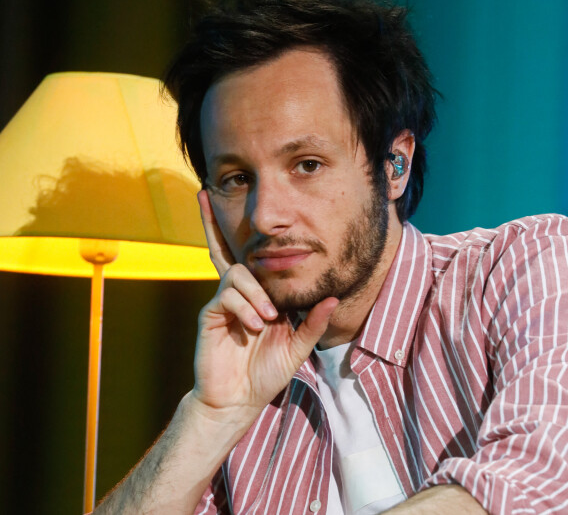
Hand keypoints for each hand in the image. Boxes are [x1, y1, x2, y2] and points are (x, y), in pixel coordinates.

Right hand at [192, 191, 337, 417]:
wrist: (239, 400)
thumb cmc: (266, 372)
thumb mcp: (296, 347)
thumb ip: (312, 323)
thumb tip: (333, 299)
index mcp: (259, 295)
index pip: (253, 258)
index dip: (243, 233)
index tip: (239, 205)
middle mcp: (240, 293)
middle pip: (228, 250)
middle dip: (214, 223)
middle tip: (204, 196)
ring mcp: (224, 302)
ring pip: (237, 272)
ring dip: (255, 292)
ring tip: (268, 319)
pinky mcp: (211, 315)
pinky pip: (226, 295)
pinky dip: (244, 306)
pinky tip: (256, 325)